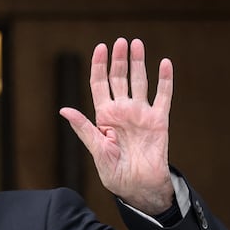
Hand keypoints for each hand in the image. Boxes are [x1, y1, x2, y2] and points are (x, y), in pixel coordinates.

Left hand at [59, 37, 173, 213]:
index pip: (100, 84)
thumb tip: (64, 110)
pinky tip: (164, 63)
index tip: (100, 47)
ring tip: (136, 44)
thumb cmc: (115, 173)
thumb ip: (84, 128)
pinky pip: (163, 96)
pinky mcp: (159, 120)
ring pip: (140, 81)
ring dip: (138, 63)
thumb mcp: (97, 150)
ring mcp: (141, 114)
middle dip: (119, 60)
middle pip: (119, 78)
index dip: (99, 66)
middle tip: (120, 41)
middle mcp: (122, 111)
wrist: (139, 187)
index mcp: (104, 116)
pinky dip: (165, 80)